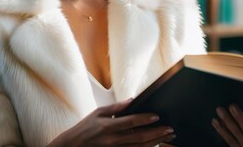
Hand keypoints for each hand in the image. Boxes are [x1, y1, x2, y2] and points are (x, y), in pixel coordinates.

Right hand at [47, 98, 175, 146]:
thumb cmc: (85, 128)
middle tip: (170, 129)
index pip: (130, 122)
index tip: (157, 116)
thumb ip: (116, 107)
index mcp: (108, 126)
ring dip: (155, 142)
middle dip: (156, 133)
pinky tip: (155, 145)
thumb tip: (132, 100)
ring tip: (168, 137)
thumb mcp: (98, 112)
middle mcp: (113, 140)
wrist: (73, 146)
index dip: (144, 119)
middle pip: (139, 137)